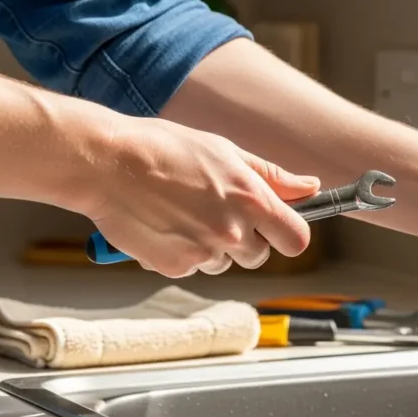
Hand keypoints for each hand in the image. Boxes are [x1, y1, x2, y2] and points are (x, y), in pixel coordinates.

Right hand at [80, 117, 319, 277]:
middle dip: (246, 241)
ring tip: (184, 212)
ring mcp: (204, 253)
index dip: (289, 234)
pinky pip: (193, 268)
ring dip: (212, 247)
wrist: (106, 163)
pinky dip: (183, 252)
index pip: (297, 239)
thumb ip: (273, 176)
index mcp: (252, 200)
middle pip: (259, 256)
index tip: (278, 228)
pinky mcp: (175, 267)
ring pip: (224, 264)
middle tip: (216, 211)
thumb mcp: (226, 152)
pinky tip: (165, 223)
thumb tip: (310, 187)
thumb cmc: (164, 149)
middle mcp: (232, 232)